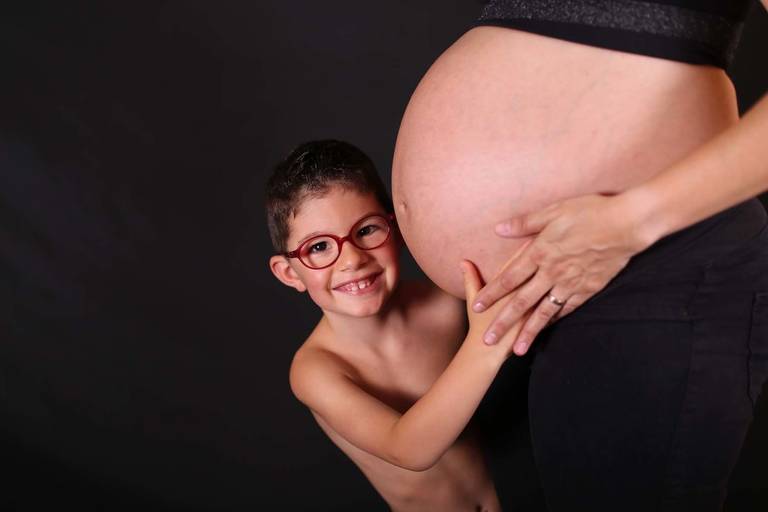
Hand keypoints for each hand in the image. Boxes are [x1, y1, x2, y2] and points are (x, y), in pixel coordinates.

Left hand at [472, 192, 654, 354]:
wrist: (627, 224)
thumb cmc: (589, 211)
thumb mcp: (553, 211)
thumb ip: (525, 223)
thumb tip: (498, 229)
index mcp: (540, 253)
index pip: (509, 278)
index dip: (491, 293)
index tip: (476, 307)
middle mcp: (552, 272)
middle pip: (522, 302)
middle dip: (503, 323)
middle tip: (488, 341)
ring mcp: (571, 283)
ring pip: (545, 313)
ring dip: (529, 332)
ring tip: (517, 350)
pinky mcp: (589, 289)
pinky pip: (568, 308)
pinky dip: (556, 320)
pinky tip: (547, 328)